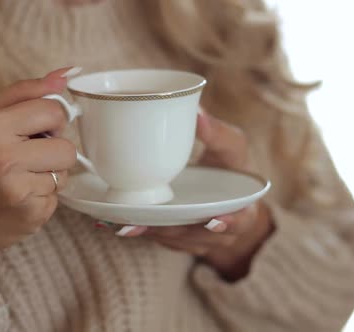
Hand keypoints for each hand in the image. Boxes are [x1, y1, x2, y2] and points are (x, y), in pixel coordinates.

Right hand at [0, 68, 77, 327]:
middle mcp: (2, 156)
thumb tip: (66, 74)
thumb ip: (23, 93)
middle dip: (54, 149)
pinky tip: (19, 200)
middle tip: (27, 158)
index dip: (51, 120)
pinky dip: (44, 197)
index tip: (37, 130)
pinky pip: (58, 195)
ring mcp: (18, 188)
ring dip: (50, 175)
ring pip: (65, 170)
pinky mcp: (31, 214)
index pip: (52, 109)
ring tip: (21, 179)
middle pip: (66, 144)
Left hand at [116, 112, 273, 280]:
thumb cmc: (229, 167)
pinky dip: (137, 230)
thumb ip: (218, 134)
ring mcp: (194, 240)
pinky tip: (111, 223)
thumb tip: (197, 113)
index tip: (212, 220)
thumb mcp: (232, 148)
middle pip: (195, 238)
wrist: (222, 194)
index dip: (229, 224)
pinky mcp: (172, 239)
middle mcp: (218, 233)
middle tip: (146, 222)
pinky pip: (156, 239)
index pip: (241, 222)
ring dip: (148, 233)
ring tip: (124, 224)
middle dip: (171, 231)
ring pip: (171, 241)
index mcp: (242, 210)